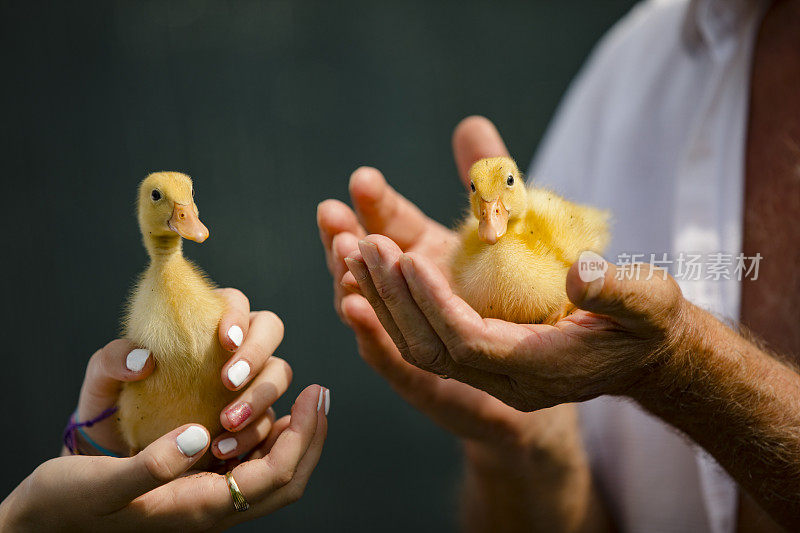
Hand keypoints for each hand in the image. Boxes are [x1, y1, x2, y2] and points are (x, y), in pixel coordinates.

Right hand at [2, 385, 327, 531]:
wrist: (41, 528)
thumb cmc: (65, 509)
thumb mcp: (103, 486)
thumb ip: (153, 465)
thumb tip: (199, 436)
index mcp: (198, 509)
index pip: (275, 476)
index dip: (303, 436)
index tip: (315, 395)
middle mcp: (210, 508)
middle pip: (285, 479)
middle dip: (310, 436)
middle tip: (320, 395)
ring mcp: (203, 500)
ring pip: (269, 474)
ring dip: (291, 438)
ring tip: (300, 401)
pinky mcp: (191, 488)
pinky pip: (246, 467)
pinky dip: (264, 440)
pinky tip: (261, 414)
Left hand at [74, 288, 289, 463]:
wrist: (120, 452)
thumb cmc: (115, 403)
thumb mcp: (101, 380)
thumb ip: (112, 360)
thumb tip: (143, 359)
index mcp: (203, 321)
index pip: (234, 302)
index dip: (237, 315)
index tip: (224, 340)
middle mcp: (234, 347)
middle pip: (270, 329)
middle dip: (257, 353)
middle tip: (228, 381)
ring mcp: (250, 381)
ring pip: (279, 373)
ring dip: (260, 395)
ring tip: (226, 422)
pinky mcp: (255, 416)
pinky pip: (269, 419)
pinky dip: (252, 432)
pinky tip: (222, 448)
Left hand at [347, 235, 686, 411]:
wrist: (643, 357)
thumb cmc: (647, 325)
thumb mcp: (649, 302)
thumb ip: (619, 291)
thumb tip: (581, 272)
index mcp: (540, 368)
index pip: (468, 341)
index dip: (433, 303)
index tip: (407, 256)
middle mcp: (506, 381)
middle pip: (430, 348)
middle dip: (392, 298)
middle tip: (363, 244)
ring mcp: (490, 376)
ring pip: (418, 347)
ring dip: (382, 301)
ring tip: (353, 250)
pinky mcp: (482, 360)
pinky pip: (425, 342)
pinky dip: (394, 310)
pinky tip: (372, 274)